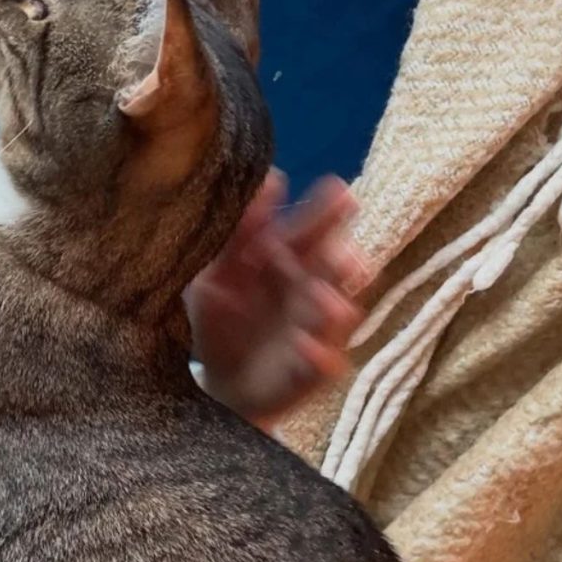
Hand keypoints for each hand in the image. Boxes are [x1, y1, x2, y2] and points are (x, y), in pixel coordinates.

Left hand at [187, 170, 369, 425]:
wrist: (217, 382)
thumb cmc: (221, 320)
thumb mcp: (217, 272)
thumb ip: (240, 231)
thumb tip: (274, 178)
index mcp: (289, 261)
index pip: (313, 230)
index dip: (327, 212)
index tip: (338, 191)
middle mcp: (311, 291)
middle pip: (337, 270)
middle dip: (344, 260)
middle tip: (345, 251)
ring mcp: (318, 331)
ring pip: (339, 316)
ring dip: (334, 308)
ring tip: (324, 300)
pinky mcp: (315, 371)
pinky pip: (324, 364)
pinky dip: (319, 356)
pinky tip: (306, 347)